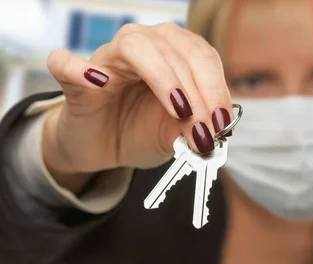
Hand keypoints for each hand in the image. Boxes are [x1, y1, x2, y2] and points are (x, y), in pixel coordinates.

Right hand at [42, 23, 232, 189]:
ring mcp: (107, 58)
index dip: (216, 88)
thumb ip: (194, 128)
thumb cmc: (141, 131)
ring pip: (136, 46)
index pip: (202, 57)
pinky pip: (67, 63)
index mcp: (175, 53)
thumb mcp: (176, 134)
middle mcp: (145, 45)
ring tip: (178, 110)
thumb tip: (215, 130)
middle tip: (204, 127)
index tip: (223, 122)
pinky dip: (79, 68)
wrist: (102, 147)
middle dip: (197, 91)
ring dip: (163, 78)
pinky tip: (100, 83)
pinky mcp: (74, 79)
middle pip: (177, 50)